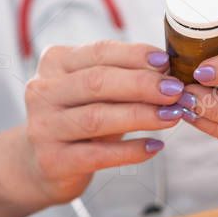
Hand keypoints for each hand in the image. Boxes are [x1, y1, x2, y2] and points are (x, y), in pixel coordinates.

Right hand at [20, 40, 186, 204]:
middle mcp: (43, 91)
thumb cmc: (79, 119)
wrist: (42, 165)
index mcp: (54, 63)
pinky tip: (155, 146)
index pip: (99, 52)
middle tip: (175, 90)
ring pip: (97, 117)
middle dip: (142, 85)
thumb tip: (168, 72)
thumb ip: (123, 77)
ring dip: (141, 115)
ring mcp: (43, 127)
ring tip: (173, 116)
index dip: (135, 55)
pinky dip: (130, 150)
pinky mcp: (52, 161)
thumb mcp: (94, 92)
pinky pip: (98, 154)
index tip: (166, 62)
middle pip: (97, 82)